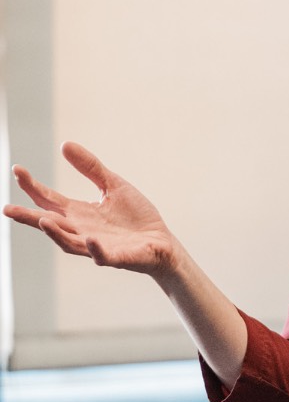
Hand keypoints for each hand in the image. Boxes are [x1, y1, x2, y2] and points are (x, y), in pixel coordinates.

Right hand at [5, 141, 178, 279]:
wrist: (162, 242)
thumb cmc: (135, 217)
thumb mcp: (113, 185)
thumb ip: (90, 167)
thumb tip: (64, 144)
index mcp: (80, 214)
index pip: (50, 200)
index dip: (33, 186)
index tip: (17, 170)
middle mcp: (82, 231)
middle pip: (50, 224)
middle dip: (29, 217)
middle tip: (7, 209)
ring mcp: (98, 246)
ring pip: (70, 243)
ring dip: (56, 233)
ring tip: (42, 219)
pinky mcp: (118, 257)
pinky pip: (103, 256)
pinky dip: (95, 249)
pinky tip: (89, 239)